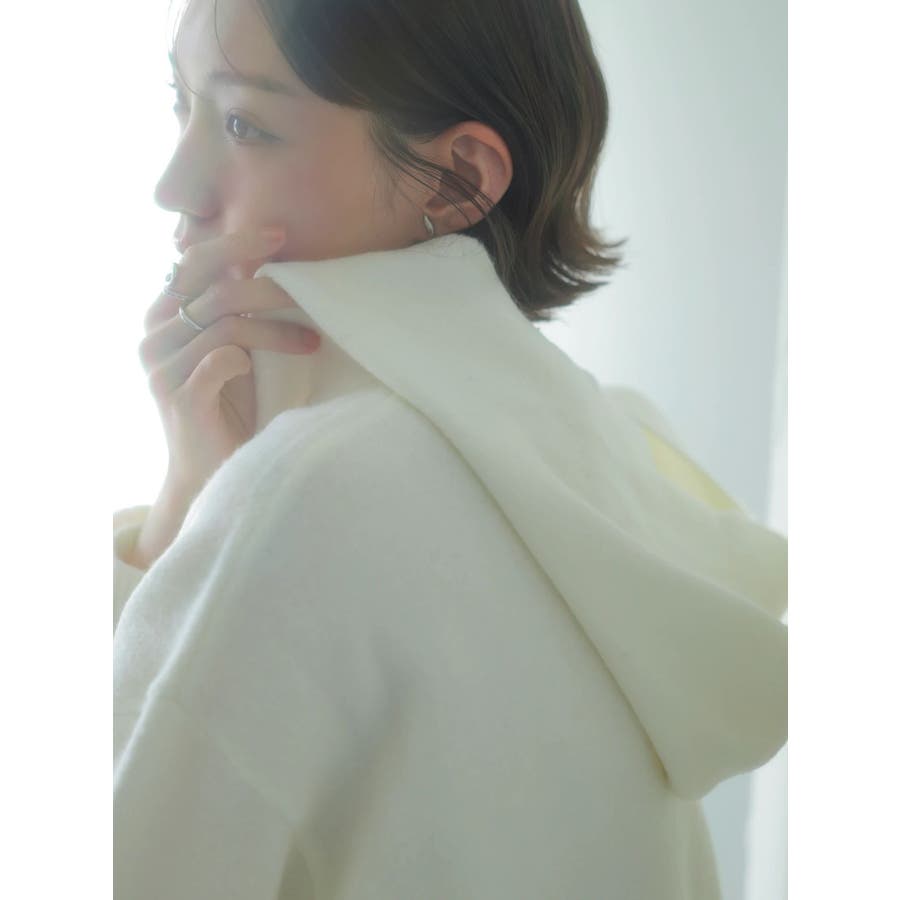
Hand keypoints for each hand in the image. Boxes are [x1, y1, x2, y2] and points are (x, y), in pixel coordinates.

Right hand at [138, 227, 319, 500]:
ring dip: (277, 331)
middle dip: (266, 285)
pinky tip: (261, 369)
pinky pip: (221, 361)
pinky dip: (247, 360)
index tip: (280, 233)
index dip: (236, 243)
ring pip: (227, 326)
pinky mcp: (180, 399)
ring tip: (311, 342)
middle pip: (214, 289)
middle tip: (306, 290)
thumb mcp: (231, 347)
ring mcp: (162, 369)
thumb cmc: (227, 403)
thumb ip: (232, 309)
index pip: (194, 261)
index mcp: (163, 315)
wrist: (210, 468)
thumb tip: (270, 262)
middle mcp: (154, 337)